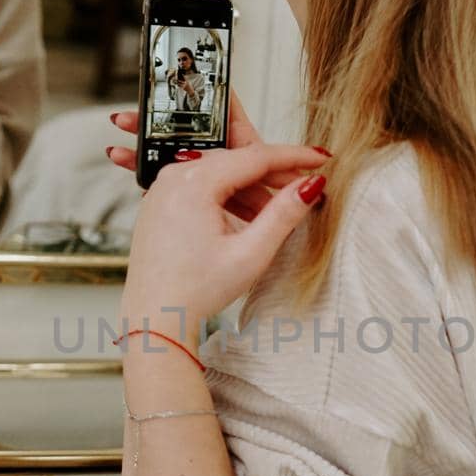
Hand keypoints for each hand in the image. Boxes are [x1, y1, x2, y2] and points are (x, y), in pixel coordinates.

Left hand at [120, 141, 328, 329]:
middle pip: (236, 162)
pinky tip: (245, 218)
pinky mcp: (159, 204)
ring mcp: (162, 189)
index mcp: (194, 182)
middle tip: (303, 188)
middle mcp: (173, 177)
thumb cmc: (195, 291)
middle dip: (273, 175)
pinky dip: (227, 197)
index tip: (320, 158)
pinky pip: (200, 187)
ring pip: (219, 174)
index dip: (294, 157)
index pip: (256, 157)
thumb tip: (309, 185)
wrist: (155, 318)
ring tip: (274, 214)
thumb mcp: (250, 254)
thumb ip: (283, 214)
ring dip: (250, 189)